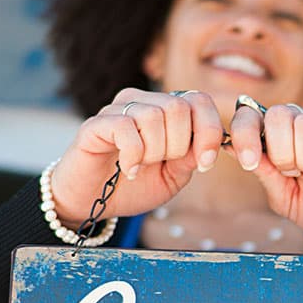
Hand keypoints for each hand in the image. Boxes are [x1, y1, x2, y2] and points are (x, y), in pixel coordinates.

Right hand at [50, 89, 223, 227]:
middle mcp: (143, 103)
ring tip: (141, 167)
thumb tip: (206, 145)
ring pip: (154, 115)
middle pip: (178, 107)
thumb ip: (190, 158)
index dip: (209, 131)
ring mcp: (118, 110)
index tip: (204, 164)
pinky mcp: (96, 124)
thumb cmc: (133, 187)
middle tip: (161, 164)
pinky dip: (133, 155)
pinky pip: (125, 128)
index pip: (199, 101)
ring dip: (154, 151)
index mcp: (166, 112)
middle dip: (178, 146)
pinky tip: (128, 169)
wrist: (93, 202)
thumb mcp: (172, 177)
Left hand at [227, 102, 302, 239]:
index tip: (248, 162)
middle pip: (279, 114)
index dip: (244, 134)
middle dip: (281, 152)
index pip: (252, 116)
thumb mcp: (283, 196)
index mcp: (278, 138)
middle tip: (293, 174)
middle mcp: (300, 125)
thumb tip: (230, 146)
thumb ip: (263, 172)